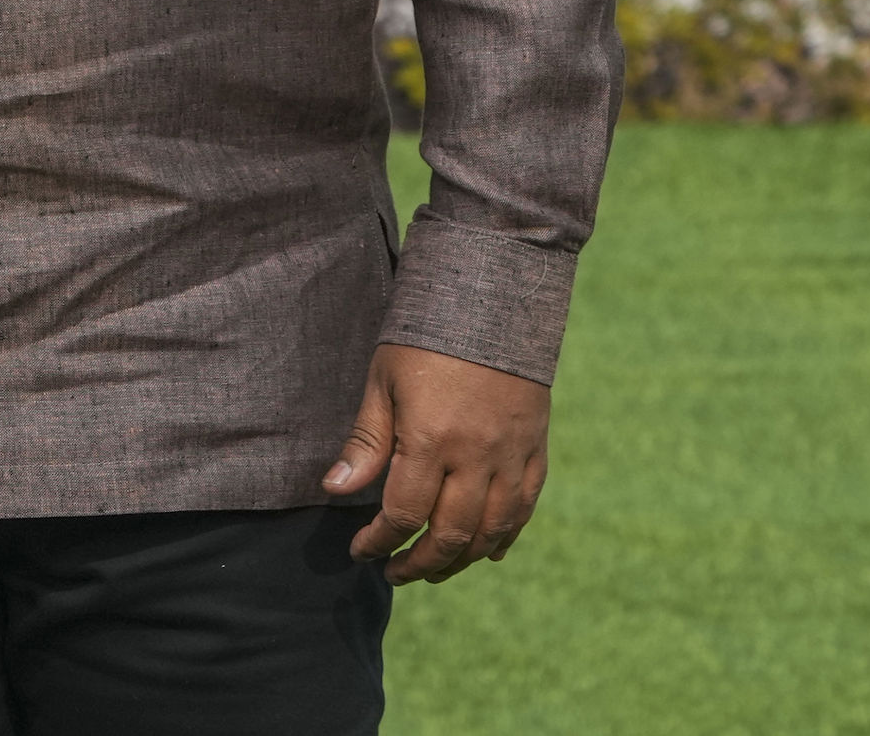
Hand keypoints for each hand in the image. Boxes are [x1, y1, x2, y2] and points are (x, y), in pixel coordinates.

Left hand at [324, 344, 549, 583]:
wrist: (494, 298)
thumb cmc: (427, 336)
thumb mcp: (384, 381)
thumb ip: (365, 442)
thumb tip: (335, 490)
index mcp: (431, 440)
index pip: (402, 515)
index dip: (378, 542)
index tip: (361, 551)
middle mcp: (476, 456)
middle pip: (449, 536)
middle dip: (419, 564)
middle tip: (395, 572)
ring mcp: (511, 455)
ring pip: (490, 531)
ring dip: (461, 561)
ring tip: (435, 570)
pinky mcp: (535, 448)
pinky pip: (524, 507)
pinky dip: (505, 536)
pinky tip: (486, 551)